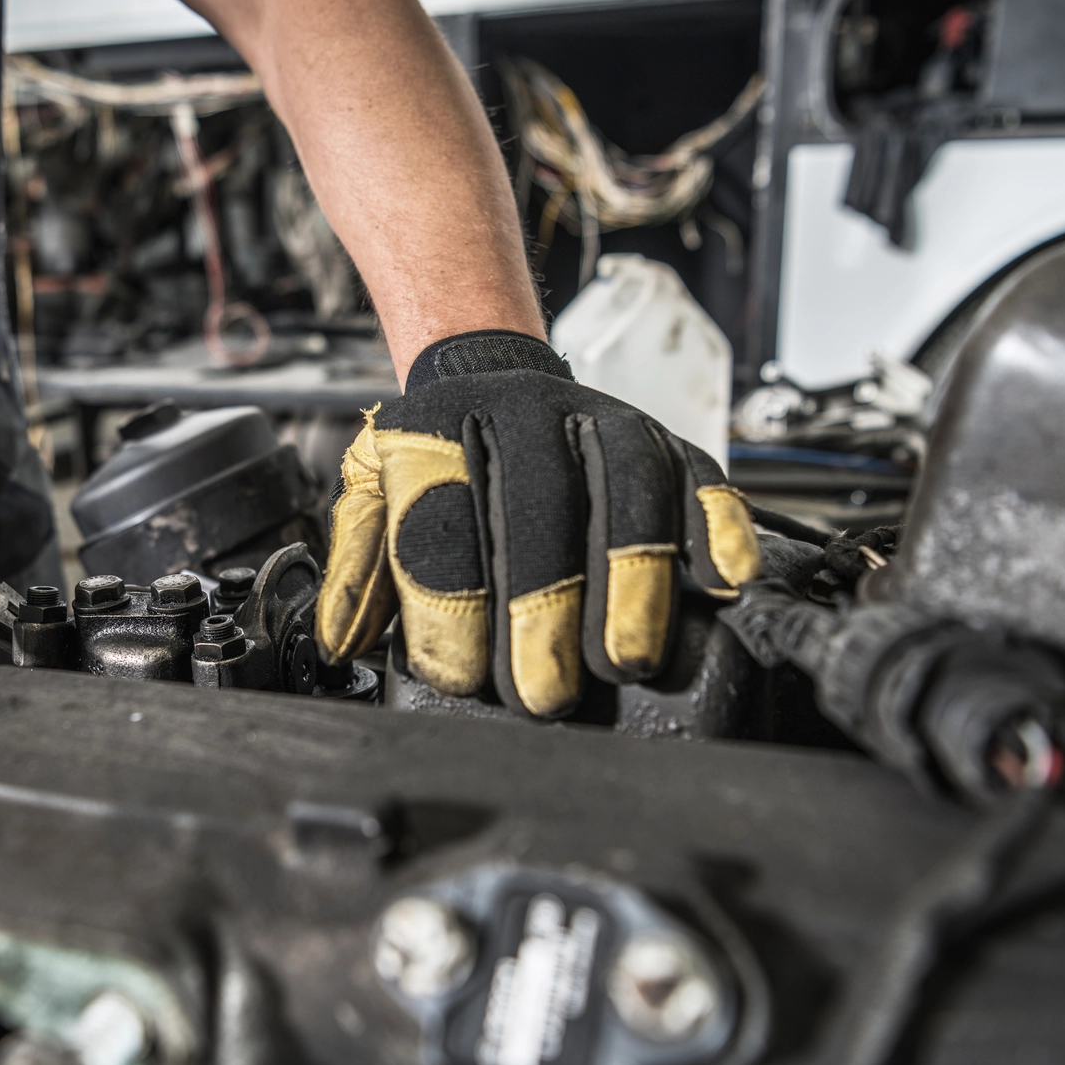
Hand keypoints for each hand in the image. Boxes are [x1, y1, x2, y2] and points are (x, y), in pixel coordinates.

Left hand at [315, 331, 761, 716]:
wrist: (486, 374)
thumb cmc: (435, 457)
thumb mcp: (374, 493)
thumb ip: (361, 566)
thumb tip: (342, 642)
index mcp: (439, 428)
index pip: (443, 515)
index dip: (451, 602)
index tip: (459, 673)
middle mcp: (525, 414)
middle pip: (537, 506)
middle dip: (541, 606)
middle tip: (542, 690)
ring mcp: (604, 421)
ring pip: (627, 491)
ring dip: (630, 579)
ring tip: (625, 657)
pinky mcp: (667, 440)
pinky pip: (701, 479)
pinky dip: (717, 529)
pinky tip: (722, 582)